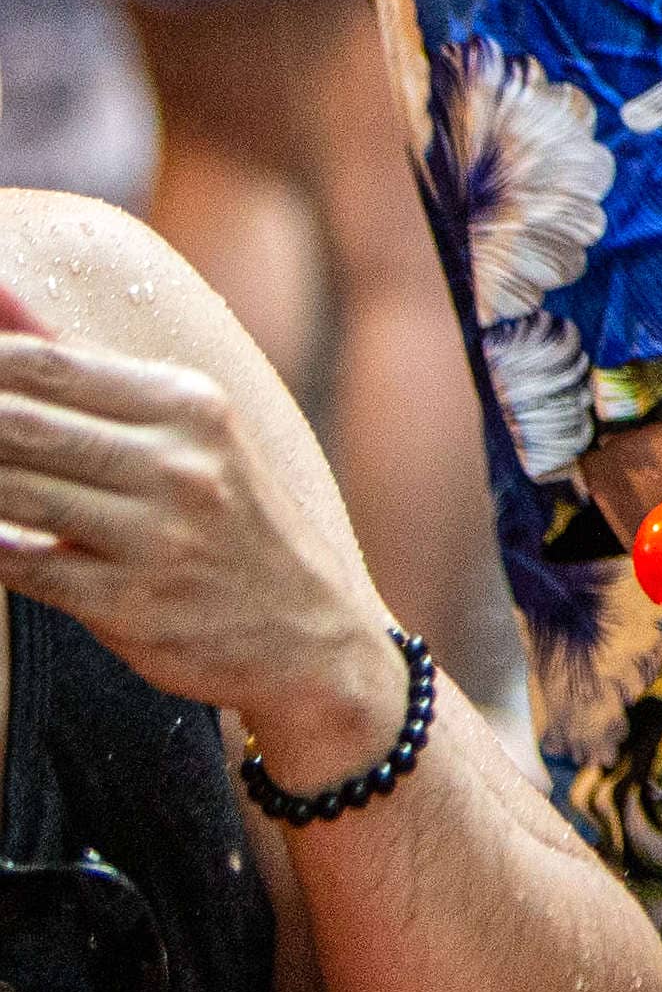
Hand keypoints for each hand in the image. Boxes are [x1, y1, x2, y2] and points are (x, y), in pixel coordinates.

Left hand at [0, 279, 404, 792]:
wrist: (303, 626)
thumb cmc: (222, 512)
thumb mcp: (181, 426)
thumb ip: (80, 365)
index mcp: (190, 404)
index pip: (49, 364)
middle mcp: (180, 462)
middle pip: (21, 425)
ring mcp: (156, 535)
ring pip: (14, 495)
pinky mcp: (129, 602)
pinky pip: (23, 567)